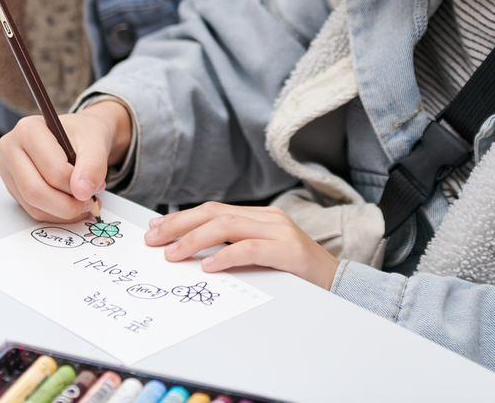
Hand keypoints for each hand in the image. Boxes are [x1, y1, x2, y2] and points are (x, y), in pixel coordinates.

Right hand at [0, 101, 132, 221]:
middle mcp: (11, 149)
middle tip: (90, 202)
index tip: (96, 187)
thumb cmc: (83, 134)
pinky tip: (73, 205)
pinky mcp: (13, 187)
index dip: (76, 184)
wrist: (79, 136)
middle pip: (34, 190)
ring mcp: (9, 170)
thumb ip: (93, 166)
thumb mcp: (95, 143)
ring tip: (85, 202)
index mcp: (28, 130)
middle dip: (67, 204)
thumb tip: (83, 192)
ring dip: (63, 211)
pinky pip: (33, 210)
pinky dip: (56, 214)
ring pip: (33, 205)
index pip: (51, 169)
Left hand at [143, 202, 339, 288]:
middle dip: (179, 225)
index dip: (182, 218)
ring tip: (174, 254)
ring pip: (228, 225)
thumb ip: (235, 250)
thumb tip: (193, 256)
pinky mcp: (289, 251)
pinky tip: (209, 266)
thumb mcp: (262, 258)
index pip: (213, 210)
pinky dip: (226, 255)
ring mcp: (280, 232)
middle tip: (154, 239)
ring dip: (195, 239)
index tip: (156, 229)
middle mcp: (269, 218)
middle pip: (215, 213)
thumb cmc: (296, 275)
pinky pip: (251, 249)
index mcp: (260, 217)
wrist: (340, 284)